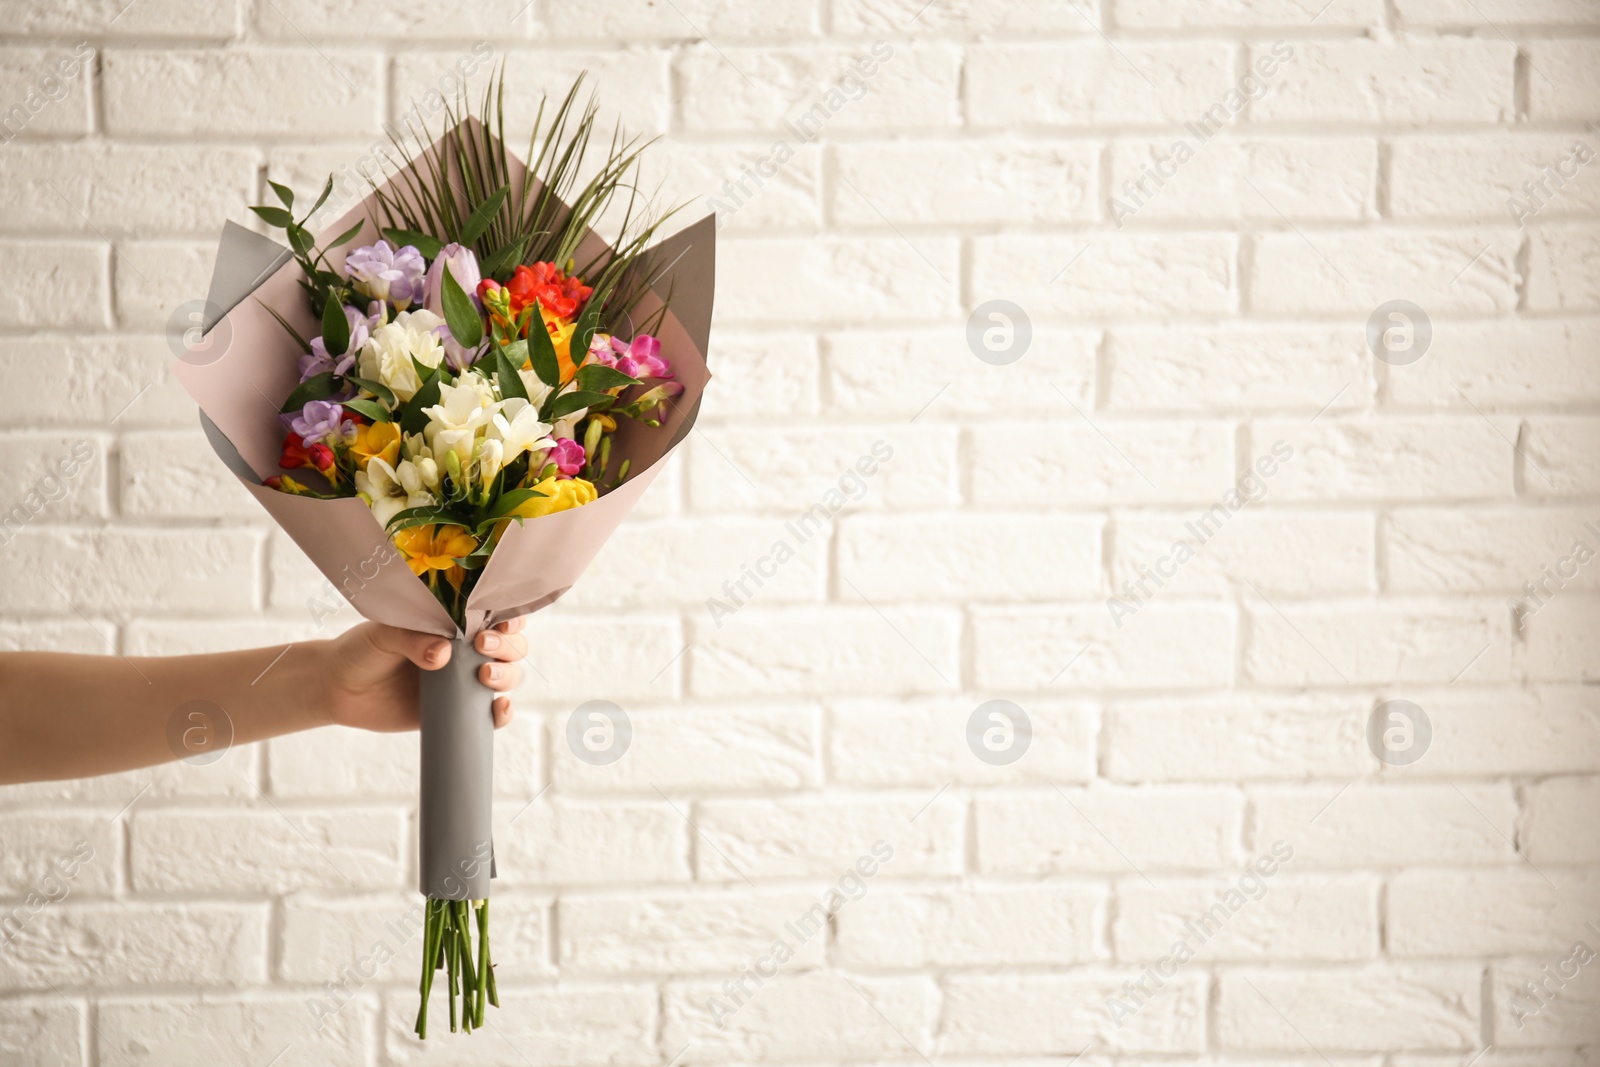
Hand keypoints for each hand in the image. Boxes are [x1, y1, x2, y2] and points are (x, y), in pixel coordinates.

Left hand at [321, 618, 527, 732]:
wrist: (338, 689)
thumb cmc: (362, 650)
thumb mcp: (383, 634)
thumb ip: (412, 638)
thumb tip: (443, 655)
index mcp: (453, 623)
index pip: (495, 614)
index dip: (510, 617)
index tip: (502, 622)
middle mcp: (466, 650)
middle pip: (511, 646)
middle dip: (507, 646)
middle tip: (483, 646)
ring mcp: (463, 682)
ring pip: (507, 676)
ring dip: (507, 676)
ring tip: (484, 676)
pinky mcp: (456, 712)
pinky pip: (489, 714)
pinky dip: (503, 713)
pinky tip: (500, 708)